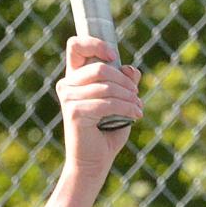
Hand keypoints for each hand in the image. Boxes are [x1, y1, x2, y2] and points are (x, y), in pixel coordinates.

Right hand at [55, 36, 141, 176]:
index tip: (114, 56)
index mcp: (74, 77)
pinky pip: (107, 103)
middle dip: (124, 81)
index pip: (76, 46)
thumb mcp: (120, 101)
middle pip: (100, 68)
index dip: (96, 44)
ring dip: (129, 96)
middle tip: (137, 94)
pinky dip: (127, 108)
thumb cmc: (106, 131)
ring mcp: (68, 98)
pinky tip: (136, 115)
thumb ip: (124, 82)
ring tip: (138, 106)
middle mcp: (67, 85)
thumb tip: (130, 69)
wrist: (94, 162)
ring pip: (107, 86)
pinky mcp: (75, 112)